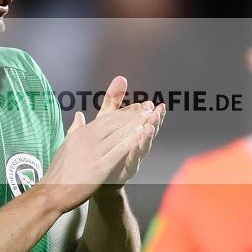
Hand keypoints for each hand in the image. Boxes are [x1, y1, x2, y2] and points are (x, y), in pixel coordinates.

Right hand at [40, 88, 151, 211]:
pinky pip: (118, 151)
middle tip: (148, 106)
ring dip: (135, 124)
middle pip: (114, 123)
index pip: (106, 119)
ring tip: (149, 115)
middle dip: (133, 114)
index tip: (137, 106)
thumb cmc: (59, 171)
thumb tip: (78, 115)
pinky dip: (130, 141)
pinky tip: (141, 134)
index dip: (123, 112)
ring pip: (118, 134)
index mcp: (81, 133)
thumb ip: (75, 128)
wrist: (52, 192)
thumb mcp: (66, 144)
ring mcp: (93, 152)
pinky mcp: (99, 167)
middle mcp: (87, 139)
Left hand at [85, 76, 165, 198]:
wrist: (92, 174)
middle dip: (154, 122)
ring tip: (151, 125)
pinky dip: (135, 151)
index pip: (145, 120)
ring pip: (143, 145)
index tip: (158, 104)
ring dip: (148, 135)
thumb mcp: (106, 119)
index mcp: (132, 132)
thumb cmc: (103, 145)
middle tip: (159, 111)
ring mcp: (132, 158)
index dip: (152, 114)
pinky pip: (132, 159)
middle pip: (148, 131)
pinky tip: (136, 144)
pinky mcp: (125, 169)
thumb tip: (121, 77)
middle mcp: (136, 144)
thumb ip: (114, 100)